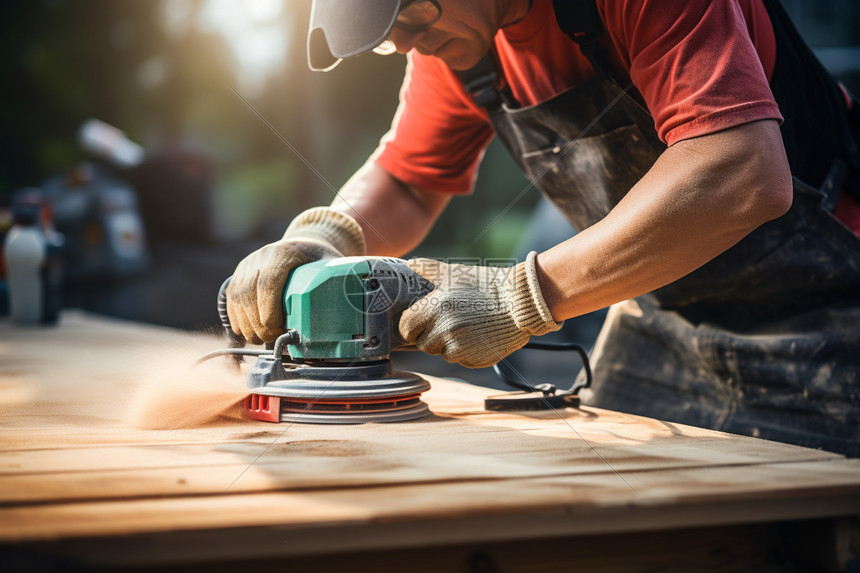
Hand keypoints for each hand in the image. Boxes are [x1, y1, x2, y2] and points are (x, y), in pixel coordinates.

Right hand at [226, 207, 365, 343]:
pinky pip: (231, 300)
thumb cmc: (320, 260)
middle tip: (273, 340)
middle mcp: (261, 257)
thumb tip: (347, 314)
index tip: (276, 329)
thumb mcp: (331, 267)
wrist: (304, 244)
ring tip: (262, 339)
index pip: (269, 281)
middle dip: (258, 323)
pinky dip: (237, 320)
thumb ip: (336, 285)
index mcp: (284, 253)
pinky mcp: (239, 275)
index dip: (268, 308)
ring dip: (247, 325)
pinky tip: (248, 333)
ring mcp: (247, 265)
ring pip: (237, 299)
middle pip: (249, 293)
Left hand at [398, 252, 561, 367]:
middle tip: (450, 321)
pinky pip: (460, 360)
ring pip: (442, 353)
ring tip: (468, 326)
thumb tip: (410, 263)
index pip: (406, 328)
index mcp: (433, 309)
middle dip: (431, 335)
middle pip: (422, 344)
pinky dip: (466, 352)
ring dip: (449, 344)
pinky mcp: (473, 360)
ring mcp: (458, 349)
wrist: (520, 302)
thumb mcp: (454, 274)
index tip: (423, 320)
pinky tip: (478, 336)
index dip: (413, 325)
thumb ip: (428, 270)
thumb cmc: (486, 285)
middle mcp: (442, 331)